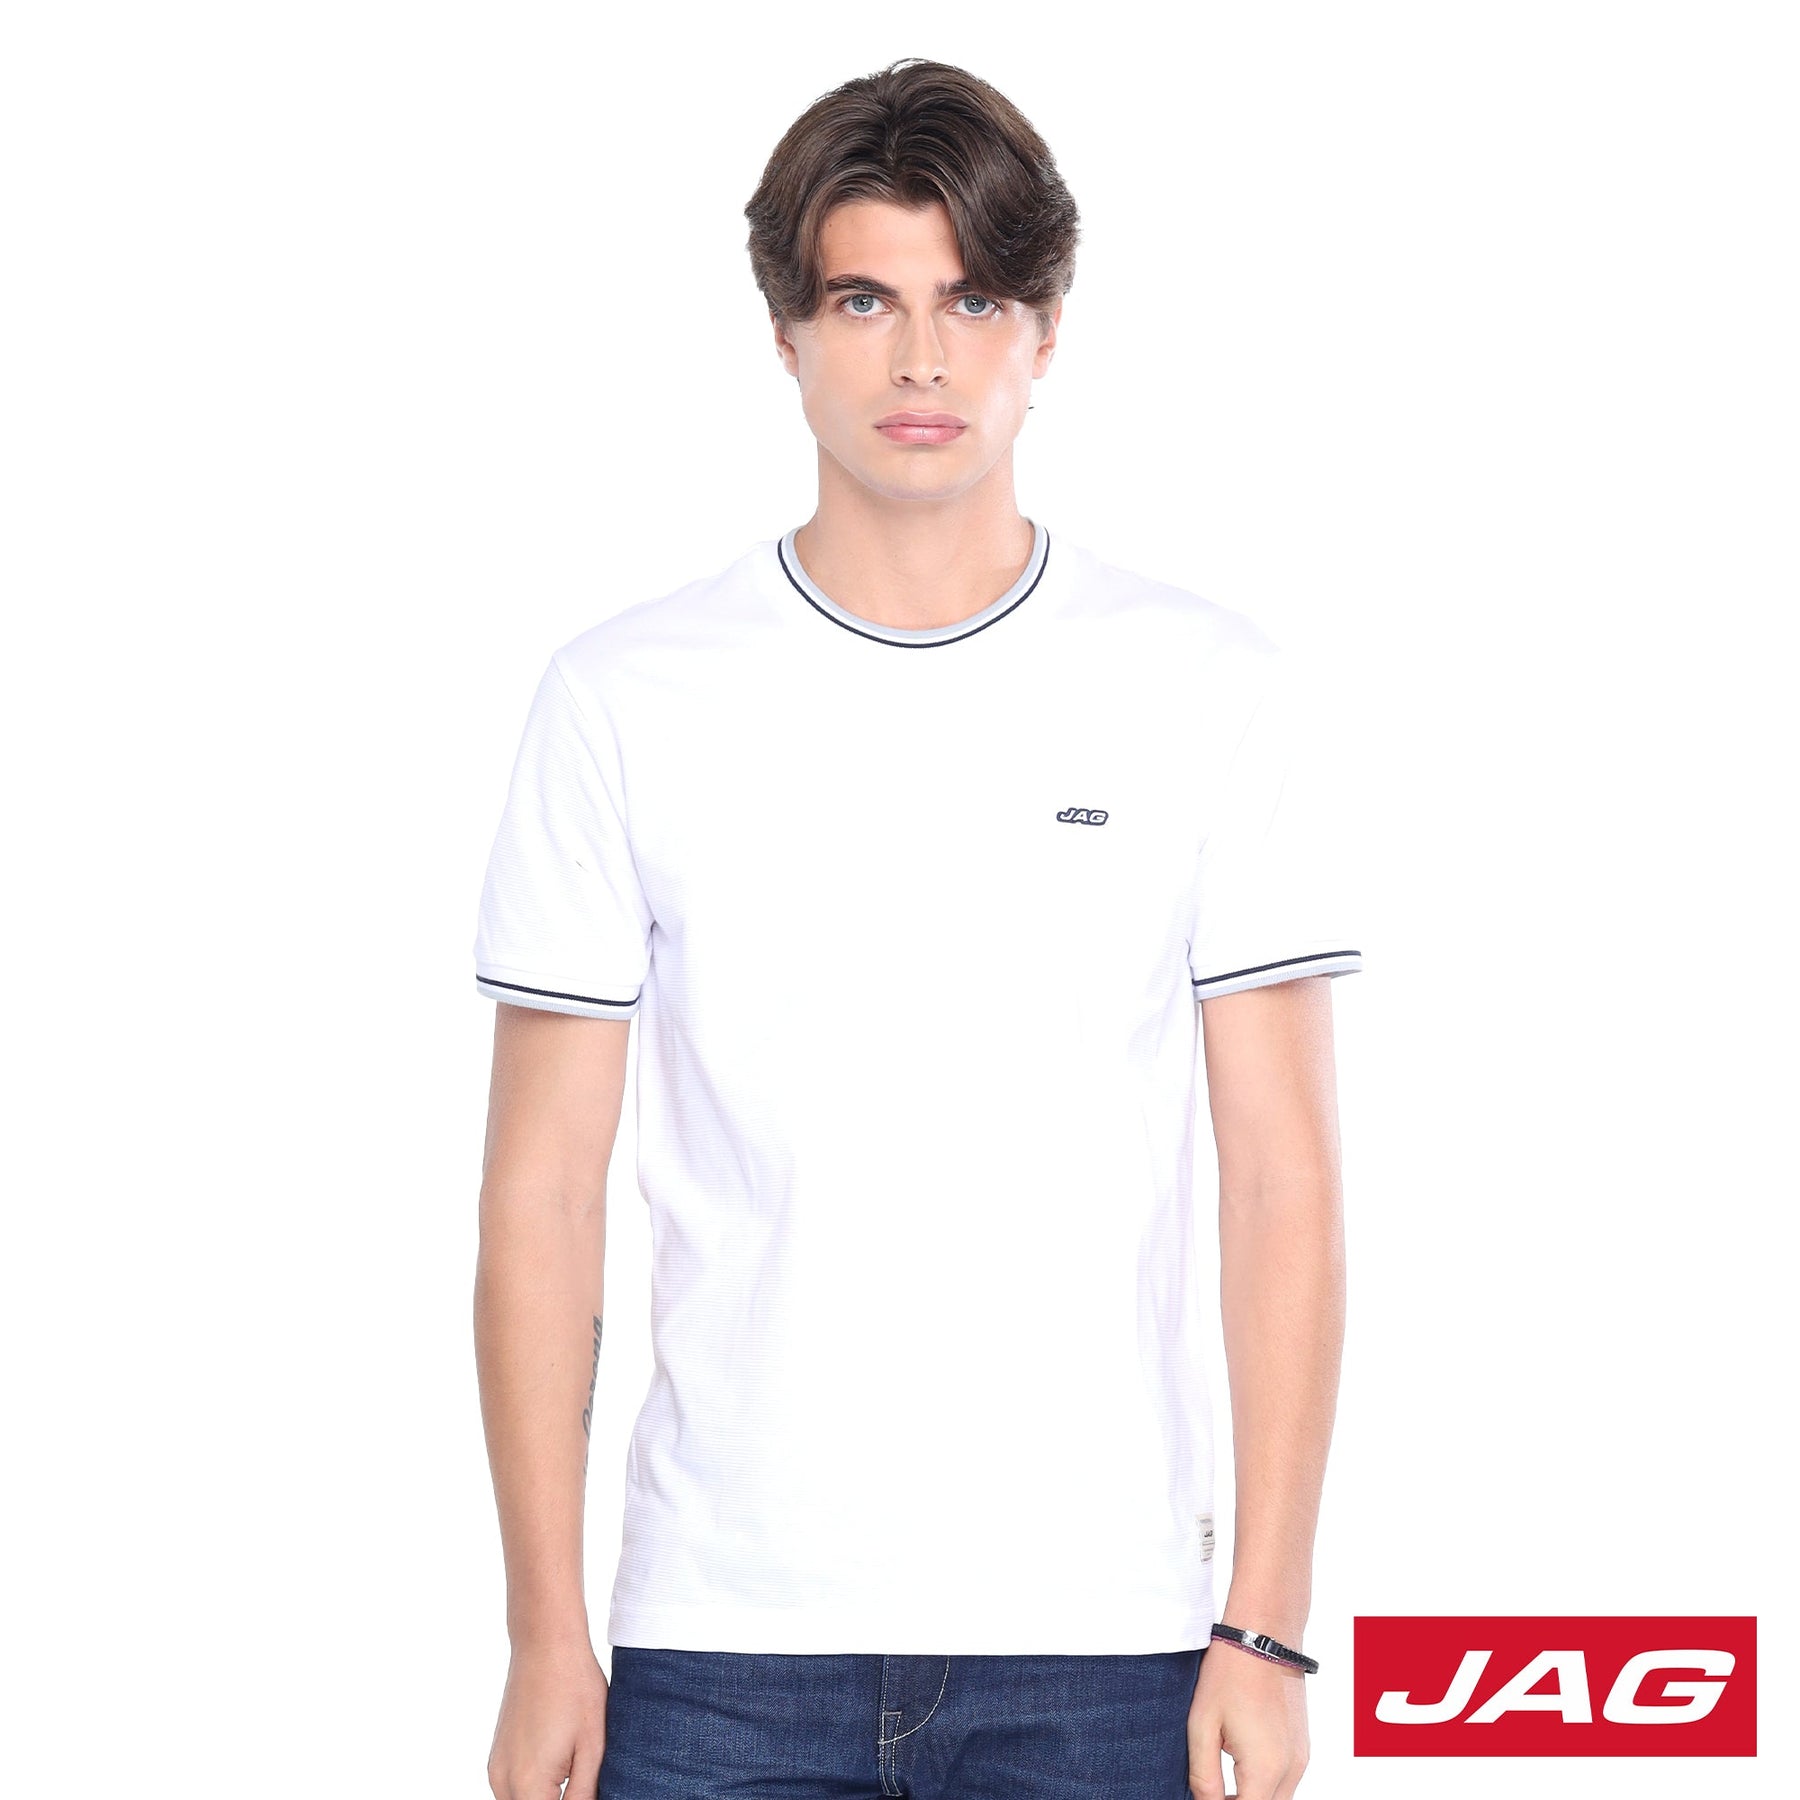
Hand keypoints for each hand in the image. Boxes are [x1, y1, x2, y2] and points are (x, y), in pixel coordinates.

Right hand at [487, 1635, 608, 1799]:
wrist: (546, 1644)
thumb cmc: (575, 1688)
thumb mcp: (593, 1747)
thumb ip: (585, 1795)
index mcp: (527, 1783)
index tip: (586, 1791)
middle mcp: (503, 1781)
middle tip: (582, 1782)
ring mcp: (496, 1768)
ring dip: (546, 1798)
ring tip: (573, 1772)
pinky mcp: (497, 1756)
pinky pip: (513, 1790)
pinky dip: (534, 1790)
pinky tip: (560, 1769)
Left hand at [1186, 1638, 1310, 1799]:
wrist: (1264, 1633)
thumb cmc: (1230, 1672)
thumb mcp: (1202, 1724)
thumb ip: (1204, 1776)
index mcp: (1265, 1768)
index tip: (1203, 1797)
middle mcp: (1291, 1769)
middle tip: (1210, 1790)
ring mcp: (1301, 1757)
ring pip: (1277, 1799)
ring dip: (1251, 1796)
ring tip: (1220, 1778)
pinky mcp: (1303, 1745)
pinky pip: (1284, 1780)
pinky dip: (1263, 1782)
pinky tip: (1237, 1758)